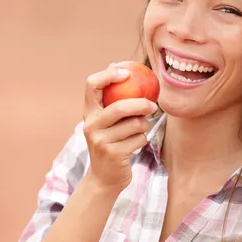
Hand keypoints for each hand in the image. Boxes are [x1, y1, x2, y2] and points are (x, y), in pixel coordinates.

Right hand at [81, 63, 157, 193]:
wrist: (104, 178)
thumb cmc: (110, 141)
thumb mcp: (106, 120)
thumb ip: (111, 98)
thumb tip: (115, 64)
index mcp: (89, 112)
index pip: (91, 84)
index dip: (109, 75)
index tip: (127, 73)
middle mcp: (90, 125)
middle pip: (119, 107)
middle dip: (141, 104)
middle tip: (153, 105)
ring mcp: (100, 141)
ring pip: (134, 124)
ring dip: (143, 126)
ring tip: (140, 129)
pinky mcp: (113, 154)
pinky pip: (138, 139)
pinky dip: (142, 139)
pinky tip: (135, 144)